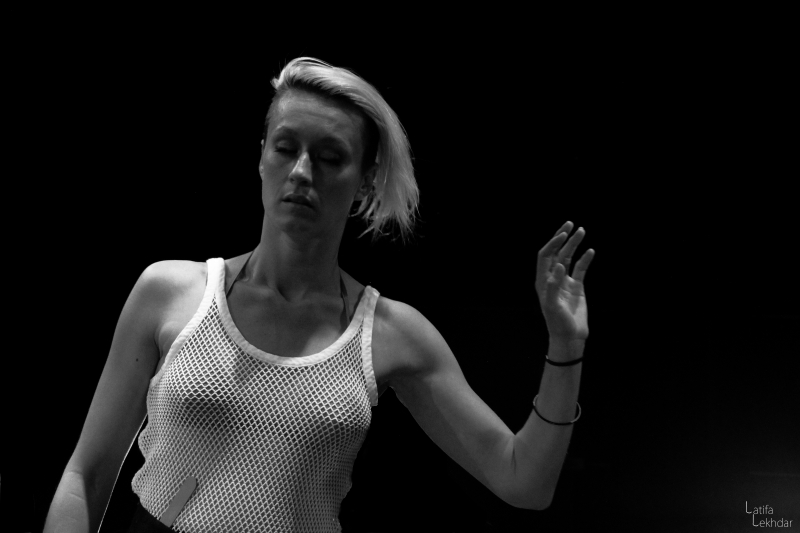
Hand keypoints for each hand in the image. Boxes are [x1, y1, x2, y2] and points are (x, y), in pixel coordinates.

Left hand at [535, 221, 594, 341]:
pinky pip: (581, 269)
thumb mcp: (552, 305)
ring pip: (569, 258)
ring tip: (582, 230)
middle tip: (570, 223)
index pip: (545, 256)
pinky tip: (591, 251)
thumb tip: (559, 265)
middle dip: (562, 237)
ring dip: (574, 244)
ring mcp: (565, 281)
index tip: (563, 234)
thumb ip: (553, 285)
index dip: (552, 243)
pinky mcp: (577, 287)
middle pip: (556, 252)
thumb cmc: (557, 323)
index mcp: (543, 280)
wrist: (570, 336)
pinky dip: (585, 259)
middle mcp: (552, 278)